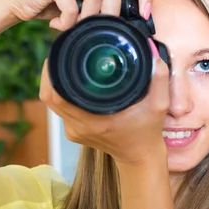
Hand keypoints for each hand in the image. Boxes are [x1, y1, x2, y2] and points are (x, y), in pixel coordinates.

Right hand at [0, 0, 151, 30]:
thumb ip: (103, 2)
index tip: (146, 14)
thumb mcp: (83, 2)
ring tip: (75, 26)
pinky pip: (73, 6)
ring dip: (89, 18)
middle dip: (112, 12)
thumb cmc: (51, 4)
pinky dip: (68, 22)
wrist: (17, 2)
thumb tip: (130, 18)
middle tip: (103, 29)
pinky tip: (58, 25)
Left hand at [39, 39, 170, 166]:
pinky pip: (58, 109)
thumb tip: (154, 54)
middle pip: (49, 96)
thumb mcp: (159, 105)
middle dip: (50, 72)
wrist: (139, 156)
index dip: (53, 72)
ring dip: (53, 82)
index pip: (58, 95)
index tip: (61, 53)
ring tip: (63, 62)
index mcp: (95, 120)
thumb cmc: (148, 131)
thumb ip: (158, 79)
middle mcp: (79, 127)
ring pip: (51, 102)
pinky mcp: (72, 132)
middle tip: (60, 52)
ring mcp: (73, 131)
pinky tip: (70, 81)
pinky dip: (60, 93)